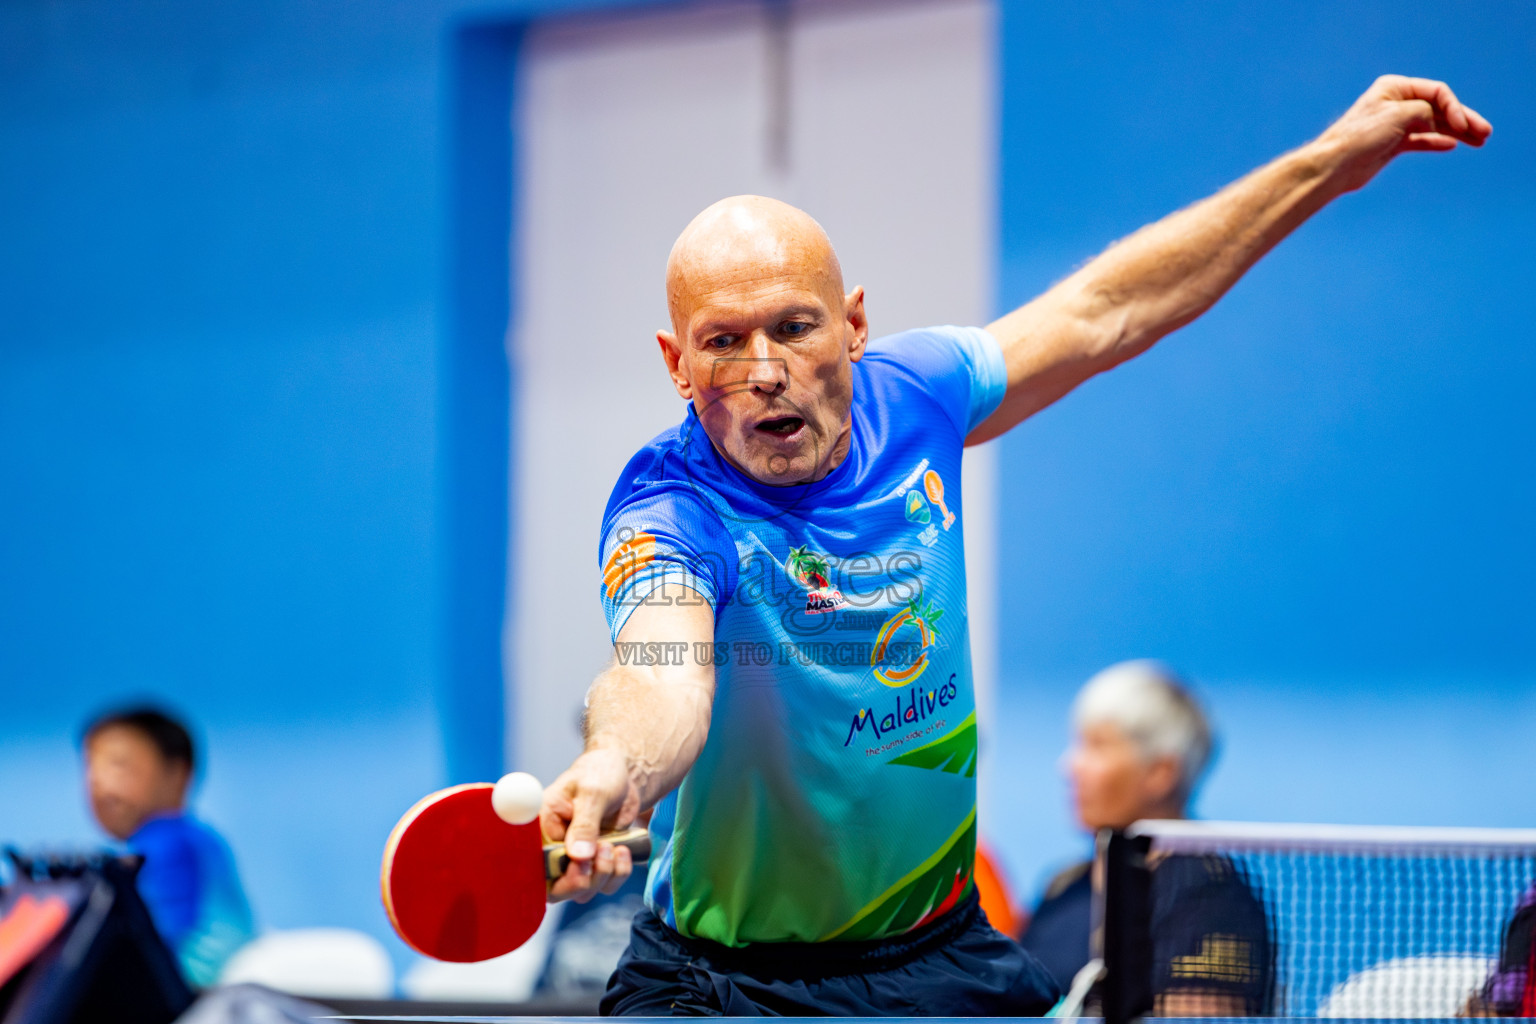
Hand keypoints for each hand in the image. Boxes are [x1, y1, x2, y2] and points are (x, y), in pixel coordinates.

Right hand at [540, 746, 641, 902]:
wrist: (624, 774)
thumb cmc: (600, 773)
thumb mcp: (592, 793)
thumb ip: (585, 825)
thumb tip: (578, 857)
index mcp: (541, 827)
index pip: (533, 865)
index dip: (554, 875)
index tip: (580, 863)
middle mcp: (553, 848)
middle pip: (555, 889)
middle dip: (582, 880)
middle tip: (602, 854)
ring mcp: (575, 859)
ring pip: (582, 891)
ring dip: (603, 875)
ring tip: (614, 846)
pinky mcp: (595, 863)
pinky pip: (604, 884)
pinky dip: (618, 873)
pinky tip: (623, 851)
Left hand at [1319, 75, 1491, 192]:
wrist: (1334, 166)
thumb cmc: (1360, 137)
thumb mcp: (1399, 116)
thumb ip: (1425, 112)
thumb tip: (1437, 121)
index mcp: (1394, 87)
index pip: (1437, 92)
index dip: (1455, 108)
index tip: (1463, 126)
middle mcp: (1396, 102)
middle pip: (1438, 108)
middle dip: (1463, 119)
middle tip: (1485, 132)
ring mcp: (1394, 124)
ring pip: (1433, 125)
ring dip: (1456, 132)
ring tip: (1480, 141)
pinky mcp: (1392, 144)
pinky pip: (1421, 140)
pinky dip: (1437, 142)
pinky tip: (1453, 145)